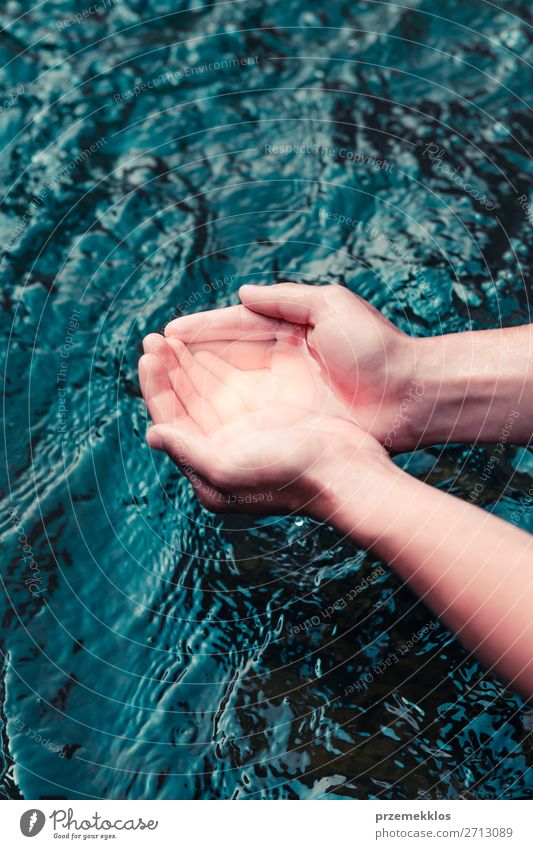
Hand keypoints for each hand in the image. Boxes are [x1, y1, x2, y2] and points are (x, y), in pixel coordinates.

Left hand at [138, 326, 388, 516]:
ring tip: (171, 338)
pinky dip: (217, 366)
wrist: (345, 472)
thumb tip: (151, 435)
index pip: (169, 420)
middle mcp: (221, 449)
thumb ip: (188, 451)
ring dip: (188, 365)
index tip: (148, 355)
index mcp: (207, 465)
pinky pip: (232, 386)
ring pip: (206, 392)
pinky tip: (208, 348)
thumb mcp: (229, 469)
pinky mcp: (267, 416)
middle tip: (153, 339)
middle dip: (168, 370)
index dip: (155, 387)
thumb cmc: (289, 475)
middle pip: (184, 403)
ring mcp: (245, 431)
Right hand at [165, 283, 417, 449]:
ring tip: (161, 382)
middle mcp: (281, 361)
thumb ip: (285, 300)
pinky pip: (246, 415)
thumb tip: (242, 294)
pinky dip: (218, 413)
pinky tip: (192, 415)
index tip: (167, 333)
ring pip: (229, 387)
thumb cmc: (376, 348)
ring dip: (196, 384)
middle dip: (188, 357)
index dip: (201, 329)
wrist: (412, 396)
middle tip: (152, 356)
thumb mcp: (332, 307)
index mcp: (290, 329)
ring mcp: (285, 392)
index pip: (234, 326)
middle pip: (224, 357)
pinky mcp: (291, 420)